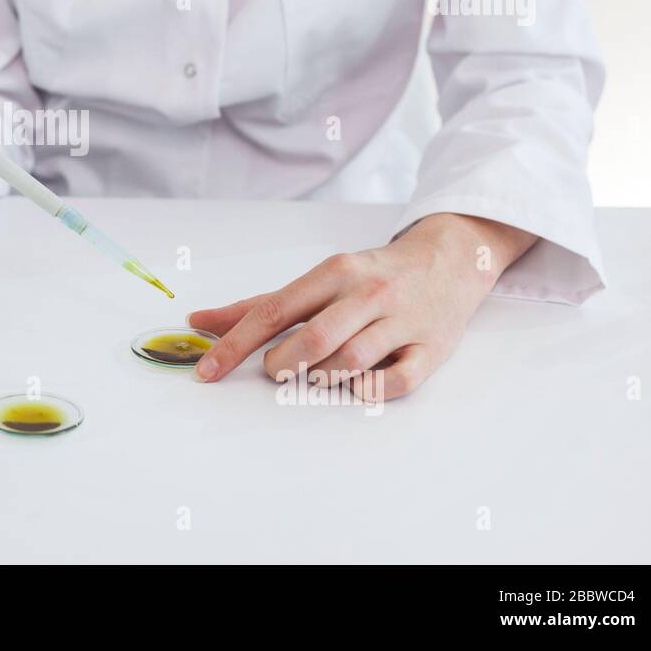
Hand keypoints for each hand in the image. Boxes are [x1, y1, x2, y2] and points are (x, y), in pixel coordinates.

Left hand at [188, 213, 536, 399]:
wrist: (450, 259)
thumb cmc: (371, 276)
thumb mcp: (317, 280)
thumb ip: (260, 305)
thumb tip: (200, 321)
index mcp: (333, 273)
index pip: (273, 312)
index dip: (234, 345)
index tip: (206, 372)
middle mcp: (368, 293)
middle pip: (312, 340)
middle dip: (283, 365)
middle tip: (279, 368)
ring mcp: (403, 321)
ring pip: (350, 363)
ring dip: (322, 378)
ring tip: (317, 373)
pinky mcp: (432, 349)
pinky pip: (394, 382)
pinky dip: (368, 390)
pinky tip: (357, 383)